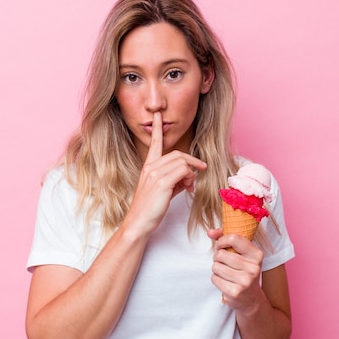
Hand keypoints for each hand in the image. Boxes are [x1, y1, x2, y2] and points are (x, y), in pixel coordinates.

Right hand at [124, 112, 206, 235]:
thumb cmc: (149, 209)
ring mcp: (155, 174)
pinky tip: (188, 188)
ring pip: (182, 162)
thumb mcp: (163, 191)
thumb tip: (189, 178)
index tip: (157, 115)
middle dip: (192, 161)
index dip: (156, 129)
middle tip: (200, 172)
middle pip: (177, 154)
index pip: (153, 143)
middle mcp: (150, 167)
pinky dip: (190, 178)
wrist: (138, 223)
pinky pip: (183, 171)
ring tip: (190, 186)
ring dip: (191, 173)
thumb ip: (175, 180)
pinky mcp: (162, 183)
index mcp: (148, 167)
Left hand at [208, 228, 263, 309]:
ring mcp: (245, 281)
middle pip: (221, 254)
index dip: (222, 241)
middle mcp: (253, 268)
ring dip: (216, 269)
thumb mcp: (241, 254)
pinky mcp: (235, 292)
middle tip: (223, 262)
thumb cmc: (243, 271)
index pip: (234, 238)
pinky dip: (216, 279)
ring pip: (216, 266)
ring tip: (225, 273)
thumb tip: (210, 231)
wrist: (251, 299)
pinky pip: (214, 278)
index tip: (221, 246)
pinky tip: (225, 282)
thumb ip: (225, 239)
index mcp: (257, 255)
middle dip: (217, 257)